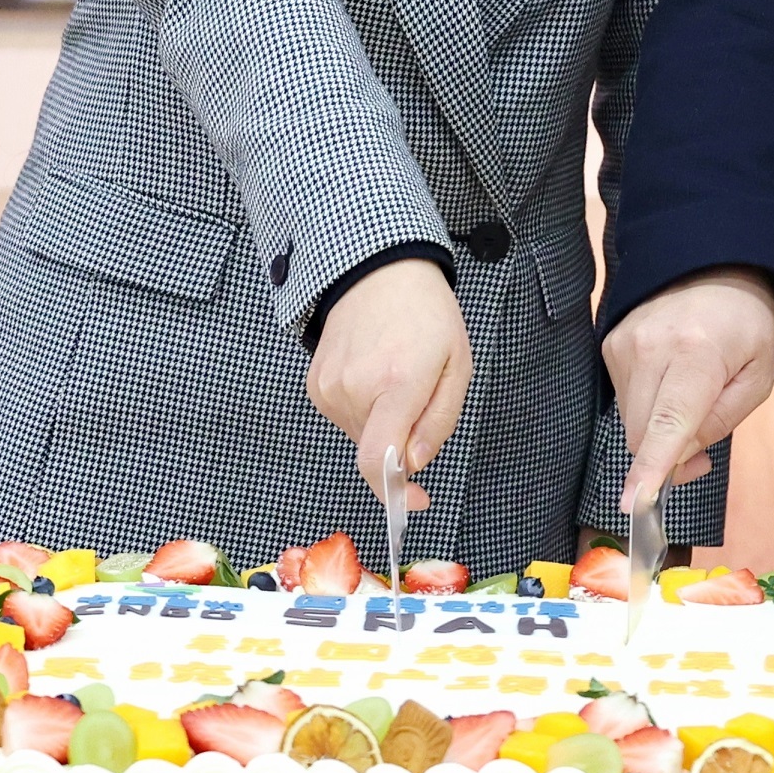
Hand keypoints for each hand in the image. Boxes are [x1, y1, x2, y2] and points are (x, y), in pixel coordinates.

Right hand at [308, 257, 471, 512]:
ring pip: (362, 436)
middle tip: (419, 397)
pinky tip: (374, 375)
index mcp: (397, 381)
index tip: (413, 501)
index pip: (381, 459)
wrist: (377, 271)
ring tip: (395, 376)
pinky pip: (345, 418)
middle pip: (379, 450)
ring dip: (383, 423)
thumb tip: (414, 464)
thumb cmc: (425, 314)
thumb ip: (439, 422)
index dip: (396, 492)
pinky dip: (364, 410)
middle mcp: (356, 388)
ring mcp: (330, 387)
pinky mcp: (316, 385)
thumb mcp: (456, 366)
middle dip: (403, 440)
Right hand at [602, 266, 773, 510]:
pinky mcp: (610, 344)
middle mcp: (652, 347)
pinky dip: (646, 407)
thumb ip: (721, 423)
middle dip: (668, 458)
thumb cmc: (745, 325)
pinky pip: (623, 399)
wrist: (711, 264)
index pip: (669, 421)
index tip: (634, 503)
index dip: (652, 466)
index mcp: (698, 354)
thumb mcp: (757, 377)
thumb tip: (680, 459)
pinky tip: (668, 383)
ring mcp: (624, 344)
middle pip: (643, 433)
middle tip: (701, 457)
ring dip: (656, 432)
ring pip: (630, 421)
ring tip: (689, 404)